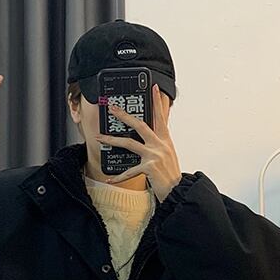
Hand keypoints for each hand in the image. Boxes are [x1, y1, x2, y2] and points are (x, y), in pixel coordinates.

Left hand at [94, 83, 181, 202]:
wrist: (178, 191)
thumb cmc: (171, 176)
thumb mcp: (168, 157)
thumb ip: (159, 146)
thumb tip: (148, 140)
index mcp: (165, 141)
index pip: (160, 117)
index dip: (156, 102)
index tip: (152, 88)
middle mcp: (160, 145)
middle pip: (140, 125)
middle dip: (124, 115)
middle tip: (113, 108)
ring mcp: (154, 155)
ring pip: (130, 143)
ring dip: (113, 140)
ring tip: (101, 138)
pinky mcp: (149, 167)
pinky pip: (129, 171)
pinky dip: (119, 177)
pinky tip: (110, 179)